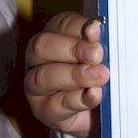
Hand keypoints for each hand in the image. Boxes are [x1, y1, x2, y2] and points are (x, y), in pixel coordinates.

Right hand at [25, 12, 108, 136]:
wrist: (99, 113)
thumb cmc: (99, 74)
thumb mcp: (102, 57)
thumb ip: (100, 45)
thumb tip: (100, 32)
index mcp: (55, 35)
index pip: (60, 24)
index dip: (78, 26)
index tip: (96, 30)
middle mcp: (38, 57)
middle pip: (43, 46)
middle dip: (73, 49)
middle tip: (98, 55)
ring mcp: (35, 85)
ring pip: (43, 76)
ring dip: (75, 76)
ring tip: (101, 76)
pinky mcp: (42, 110)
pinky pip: (55, 104)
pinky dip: (78, 99)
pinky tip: (95, 95)